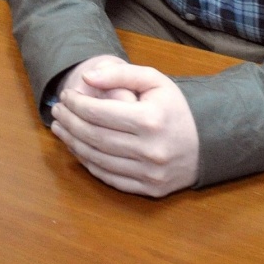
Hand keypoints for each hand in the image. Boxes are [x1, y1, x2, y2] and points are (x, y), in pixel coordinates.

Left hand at [51, 59, 199, 197]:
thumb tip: (87, 77)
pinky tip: (78, 148)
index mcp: (150, 119)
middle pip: (94, 137)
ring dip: (73, 143)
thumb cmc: (175, 107)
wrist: (207, 142)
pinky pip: (108, 177)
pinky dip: (88, 163)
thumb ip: (121, 74)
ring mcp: (148, 172)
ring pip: (97, 159)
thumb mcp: (154, 80)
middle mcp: (149, 149)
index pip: (100, 113)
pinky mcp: (148, 189)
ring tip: (60, 128)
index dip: (77, 104)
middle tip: (56, 111)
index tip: (66, 95)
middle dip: (70, 122)